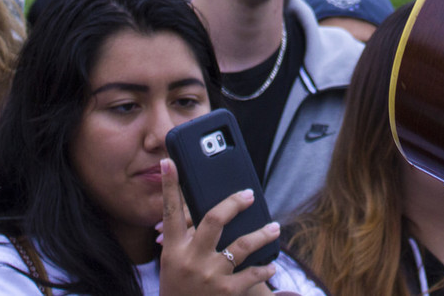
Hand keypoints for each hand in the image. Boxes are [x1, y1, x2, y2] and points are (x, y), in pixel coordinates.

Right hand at [158, 159, 278, 295]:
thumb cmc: (179, 289)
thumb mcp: (173, 264)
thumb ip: (186, 241)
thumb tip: (207, 213)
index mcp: (173, 250)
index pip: (170, 212)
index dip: (169, 185)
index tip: (169, 160)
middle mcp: (191, 260)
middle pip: (214, 219)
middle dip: (234, 203)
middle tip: (249, 195)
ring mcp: (210, 276)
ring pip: (242, 245)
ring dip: (262, 234)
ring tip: (274, 228)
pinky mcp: (227, 292)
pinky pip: (252, 273)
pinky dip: (264, 267)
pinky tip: (270, 263)